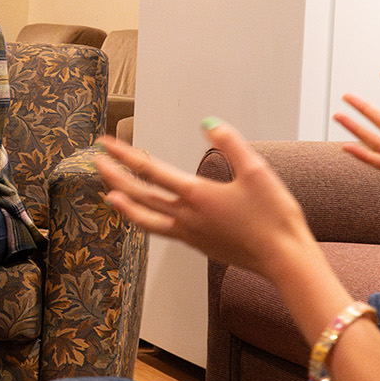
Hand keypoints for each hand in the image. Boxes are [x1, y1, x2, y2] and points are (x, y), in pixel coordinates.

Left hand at [97, 126, 318, 288]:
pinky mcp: (198, 246)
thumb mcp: (256, 170)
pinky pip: (161, 231)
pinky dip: (145, 220)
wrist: (283, 259)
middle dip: (114, 176)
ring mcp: (189, 234)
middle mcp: (185, 216)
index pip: (149, 170)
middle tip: (95, 160)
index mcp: (195, 195)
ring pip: (145, 218)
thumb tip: (208, 122)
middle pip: (139, 194)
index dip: (124, 154)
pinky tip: (146, 217)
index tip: (104, 141)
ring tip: (109, 193)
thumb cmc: (274, 215)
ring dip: (125, 203)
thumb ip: (231, 143)